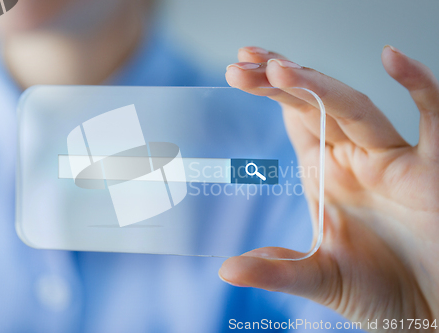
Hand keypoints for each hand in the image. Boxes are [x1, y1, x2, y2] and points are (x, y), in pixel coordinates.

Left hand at [220, 45, 438, 331]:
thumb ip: (276, 270)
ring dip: (318, 84)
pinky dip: (419, 86)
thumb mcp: (319, 278)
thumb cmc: (379, 292)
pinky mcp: (432, 169)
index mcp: (326, 174)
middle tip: (243, 62)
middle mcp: (354, 159)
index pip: (294, 119)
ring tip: (277, 68)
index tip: (238, 71)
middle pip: (314, 104)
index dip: (268, 92)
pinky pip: (432, 119)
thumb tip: (226, 270)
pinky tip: (394, 58)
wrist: (429, 313)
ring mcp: (392, 160)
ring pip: (353, 107)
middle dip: (279, 80)